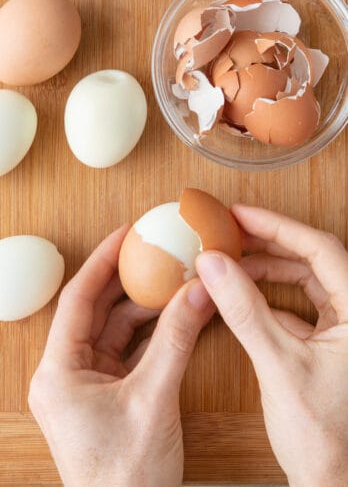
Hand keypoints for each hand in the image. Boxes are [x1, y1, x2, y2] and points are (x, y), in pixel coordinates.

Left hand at [29, 225, 214, 486]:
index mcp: (59, 372)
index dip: (102, 261)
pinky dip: (149, 333)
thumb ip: (177, 340)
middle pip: (96, 312)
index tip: (125, 234)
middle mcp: (66, 374)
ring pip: (114, 331)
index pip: (77, 300)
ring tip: (172, 282)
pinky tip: (172, 316)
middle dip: (127, 281)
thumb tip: (197, 293)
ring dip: (143, 308)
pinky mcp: (107, 394)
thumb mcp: (154, 398)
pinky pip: (127, 351)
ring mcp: (87, 385)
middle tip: (153, 252)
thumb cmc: (126, 477)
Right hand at [196, 205, 347, 486]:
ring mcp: (343, 326)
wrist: (332, 480)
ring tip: (231, 260)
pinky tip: (242, 293)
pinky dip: (267, 295)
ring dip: (266, 268)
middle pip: (311, 259)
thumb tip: (214, 267)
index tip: (241, 215)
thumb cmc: (323, 435)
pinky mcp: (327, 340)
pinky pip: (296, 303)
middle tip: (230, 232)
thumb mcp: (278, 364)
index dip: (278, 226)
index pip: (320, 249)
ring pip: (304, 279)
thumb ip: (244, 311)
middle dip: (268, 243)